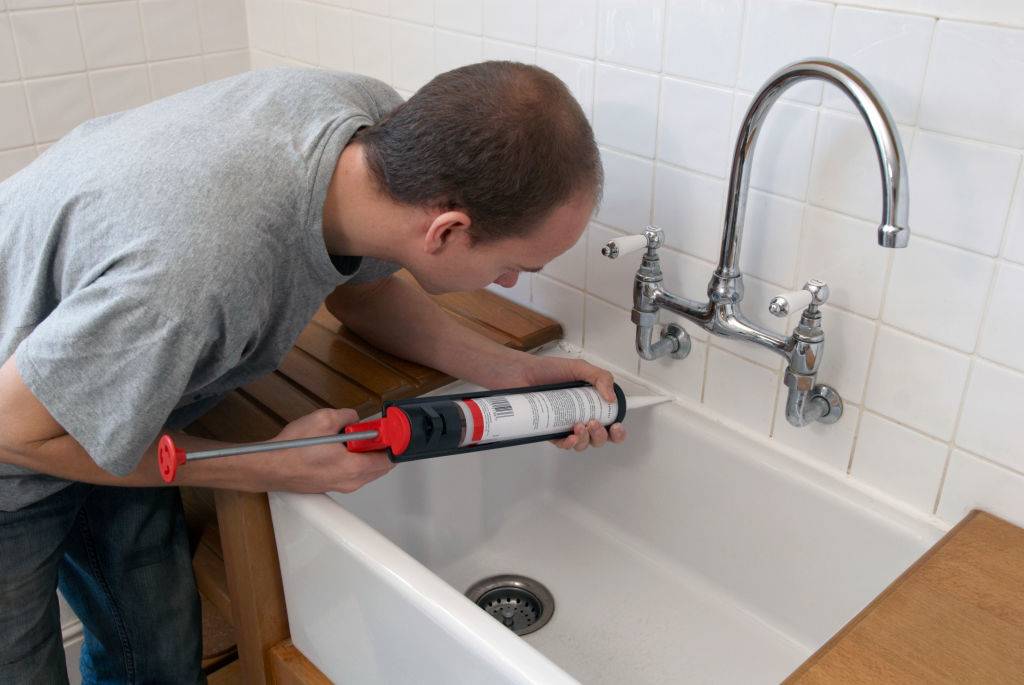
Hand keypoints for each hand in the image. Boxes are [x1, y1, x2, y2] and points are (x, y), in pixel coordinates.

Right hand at [244, 408, 394, 492]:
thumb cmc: (293, 448)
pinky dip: (353, 461)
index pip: (389, 459)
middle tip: (369, 432)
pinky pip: (352, 473)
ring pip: (366, 470)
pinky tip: (339, 448)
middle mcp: (351, 481)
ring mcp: (341, 486)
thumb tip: (355, 418)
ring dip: (365, 454)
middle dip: (379, 447)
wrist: (270, 467)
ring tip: (350, 438)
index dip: (391, 442)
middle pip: (380, 466)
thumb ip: (348, 416)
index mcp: (354, 467)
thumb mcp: (324, 419)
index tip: (390, 431)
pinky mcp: (331, 486)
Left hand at [503, 354, 627, 451]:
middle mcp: (579, 415)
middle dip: (602, 436)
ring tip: (580, 426)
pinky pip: (563, 444)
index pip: (610, 421)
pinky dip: (570, 444)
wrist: (521, 373)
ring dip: (586, 440)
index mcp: (590, 403)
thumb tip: (612, 399)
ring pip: (583, 444)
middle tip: (594, 423)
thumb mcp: (579, 368)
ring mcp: (565, 425)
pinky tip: (571, 437)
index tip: (617, 426)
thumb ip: (601, 377)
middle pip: (599, 437)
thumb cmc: (547, 369)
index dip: (617, 430)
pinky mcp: (549, 431)